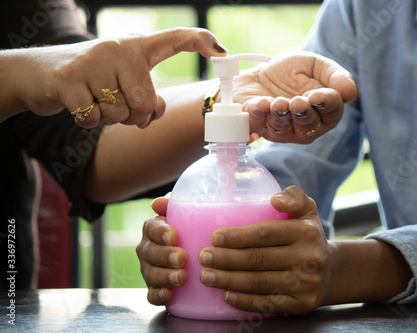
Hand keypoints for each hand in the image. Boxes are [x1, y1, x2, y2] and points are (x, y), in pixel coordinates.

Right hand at [11, 27, 226, 127]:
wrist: (39, 74)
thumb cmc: (93, 80)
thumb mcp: (124, 83)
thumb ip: (147, 97)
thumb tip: (156, 112)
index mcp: (136, 47)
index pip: (174, 39)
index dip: (200, 42)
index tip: (221, 50)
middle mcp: (117, 48)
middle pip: (146, 102)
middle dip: (133, 116)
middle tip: (116, 105)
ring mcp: (92, 61)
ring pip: (120, 114)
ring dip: (109, 119)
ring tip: (95, 100)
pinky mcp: (68, 80)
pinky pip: (93, 119)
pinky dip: (88, 121)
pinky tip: (78, 104)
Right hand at [136, 196, 187, 304]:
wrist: (197, 250)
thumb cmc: (192, 227)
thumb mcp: (188, 212)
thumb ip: (175, 205)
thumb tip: (158, 203)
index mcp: (153, 228)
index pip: (151, 228)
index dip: (161, 232)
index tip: (175, 236)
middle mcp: (147, 249)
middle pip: (150, 253)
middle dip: (165, 256)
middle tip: (182, 258)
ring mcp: (149, 270)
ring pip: (151, 274)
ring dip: (165, 276)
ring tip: (182, 277)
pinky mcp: (155, 288)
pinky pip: (151, 294)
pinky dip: (159, 295)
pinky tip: (169, 294)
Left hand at [198, 186, 335, 314]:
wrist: (333, 271)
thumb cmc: (309, 236)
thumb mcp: (308, 210)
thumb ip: (294, 197)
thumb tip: (275, 199)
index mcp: (305, 232)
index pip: (265, 234)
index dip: (238, 237)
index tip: (214, 238)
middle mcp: (308, 259)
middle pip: (258, 260)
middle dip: (226, 259)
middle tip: (204, 257)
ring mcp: (305, 284)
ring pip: (259, 283)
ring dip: (229, 280)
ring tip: (207, 276)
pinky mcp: (301, 304)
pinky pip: (268, 304)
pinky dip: (244, 301)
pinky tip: (227, 294)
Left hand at [235, 51, 357, 143]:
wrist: (257, 74)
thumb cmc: (289, 72)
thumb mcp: (314, 66)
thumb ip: (333, 76)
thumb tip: (352, 92)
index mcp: (324, 110)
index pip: (332, 111)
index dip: (326, 103)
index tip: (318, 95)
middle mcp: (305, 125)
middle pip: (309, 125)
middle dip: (303, 113)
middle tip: (297, 101)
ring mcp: (282, 129)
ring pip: (284, 127)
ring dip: (281, 114)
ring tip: (278, 102)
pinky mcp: (259, 127)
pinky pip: (260, 124)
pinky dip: (260, 113)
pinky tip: (262, 103)